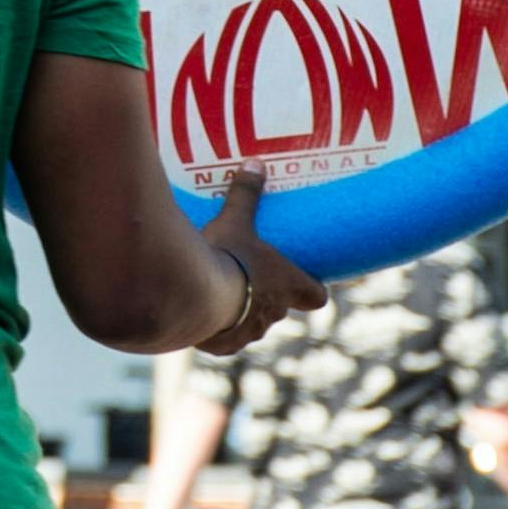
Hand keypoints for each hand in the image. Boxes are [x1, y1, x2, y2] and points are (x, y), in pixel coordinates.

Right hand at [196, 163, 328, 354]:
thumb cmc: (225, 257)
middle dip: (269, 296)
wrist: (192, 296)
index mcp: (286, 286)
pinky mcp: (221, 345)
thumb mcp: (234, 221)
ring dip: (242, 314)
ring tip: (220, 294)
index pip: (316, 296)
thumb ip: (245, 194)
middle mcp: (272, 314)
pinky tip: (199, 314)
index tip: (305, 279)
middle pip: (282, 309)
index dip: (312, 288)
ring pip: (252, 325)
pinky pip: (224, 339)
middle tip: (252, 277)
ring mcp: (247, 333)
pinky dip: (216, 329)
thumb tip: (255, 163)